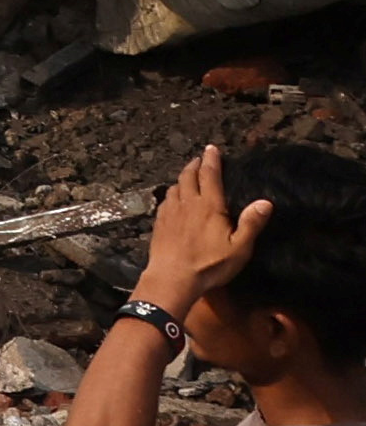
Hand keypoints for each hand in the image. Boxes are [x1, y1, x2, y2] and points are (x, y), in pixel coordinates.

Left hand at [140, 144, 269, 315]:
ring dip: (182, 177)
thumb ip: (251, 223)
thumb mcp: (239, 248)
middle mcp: (187, 203)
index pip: (210, 176)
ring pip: (175, 186)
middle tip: (200, 158)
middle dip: (195, 165)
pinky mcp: (160, 222)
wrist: (172, 276)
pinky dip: (172, 192)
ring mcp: (170, 211)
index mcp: (208, 206)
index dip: (212, 160)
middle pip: (189, 176)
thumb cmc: (210, 264)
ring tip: (188, 175)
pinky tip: (173, 197)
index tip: (212, 148)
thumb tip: (265, 202)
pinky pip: (166, 200)